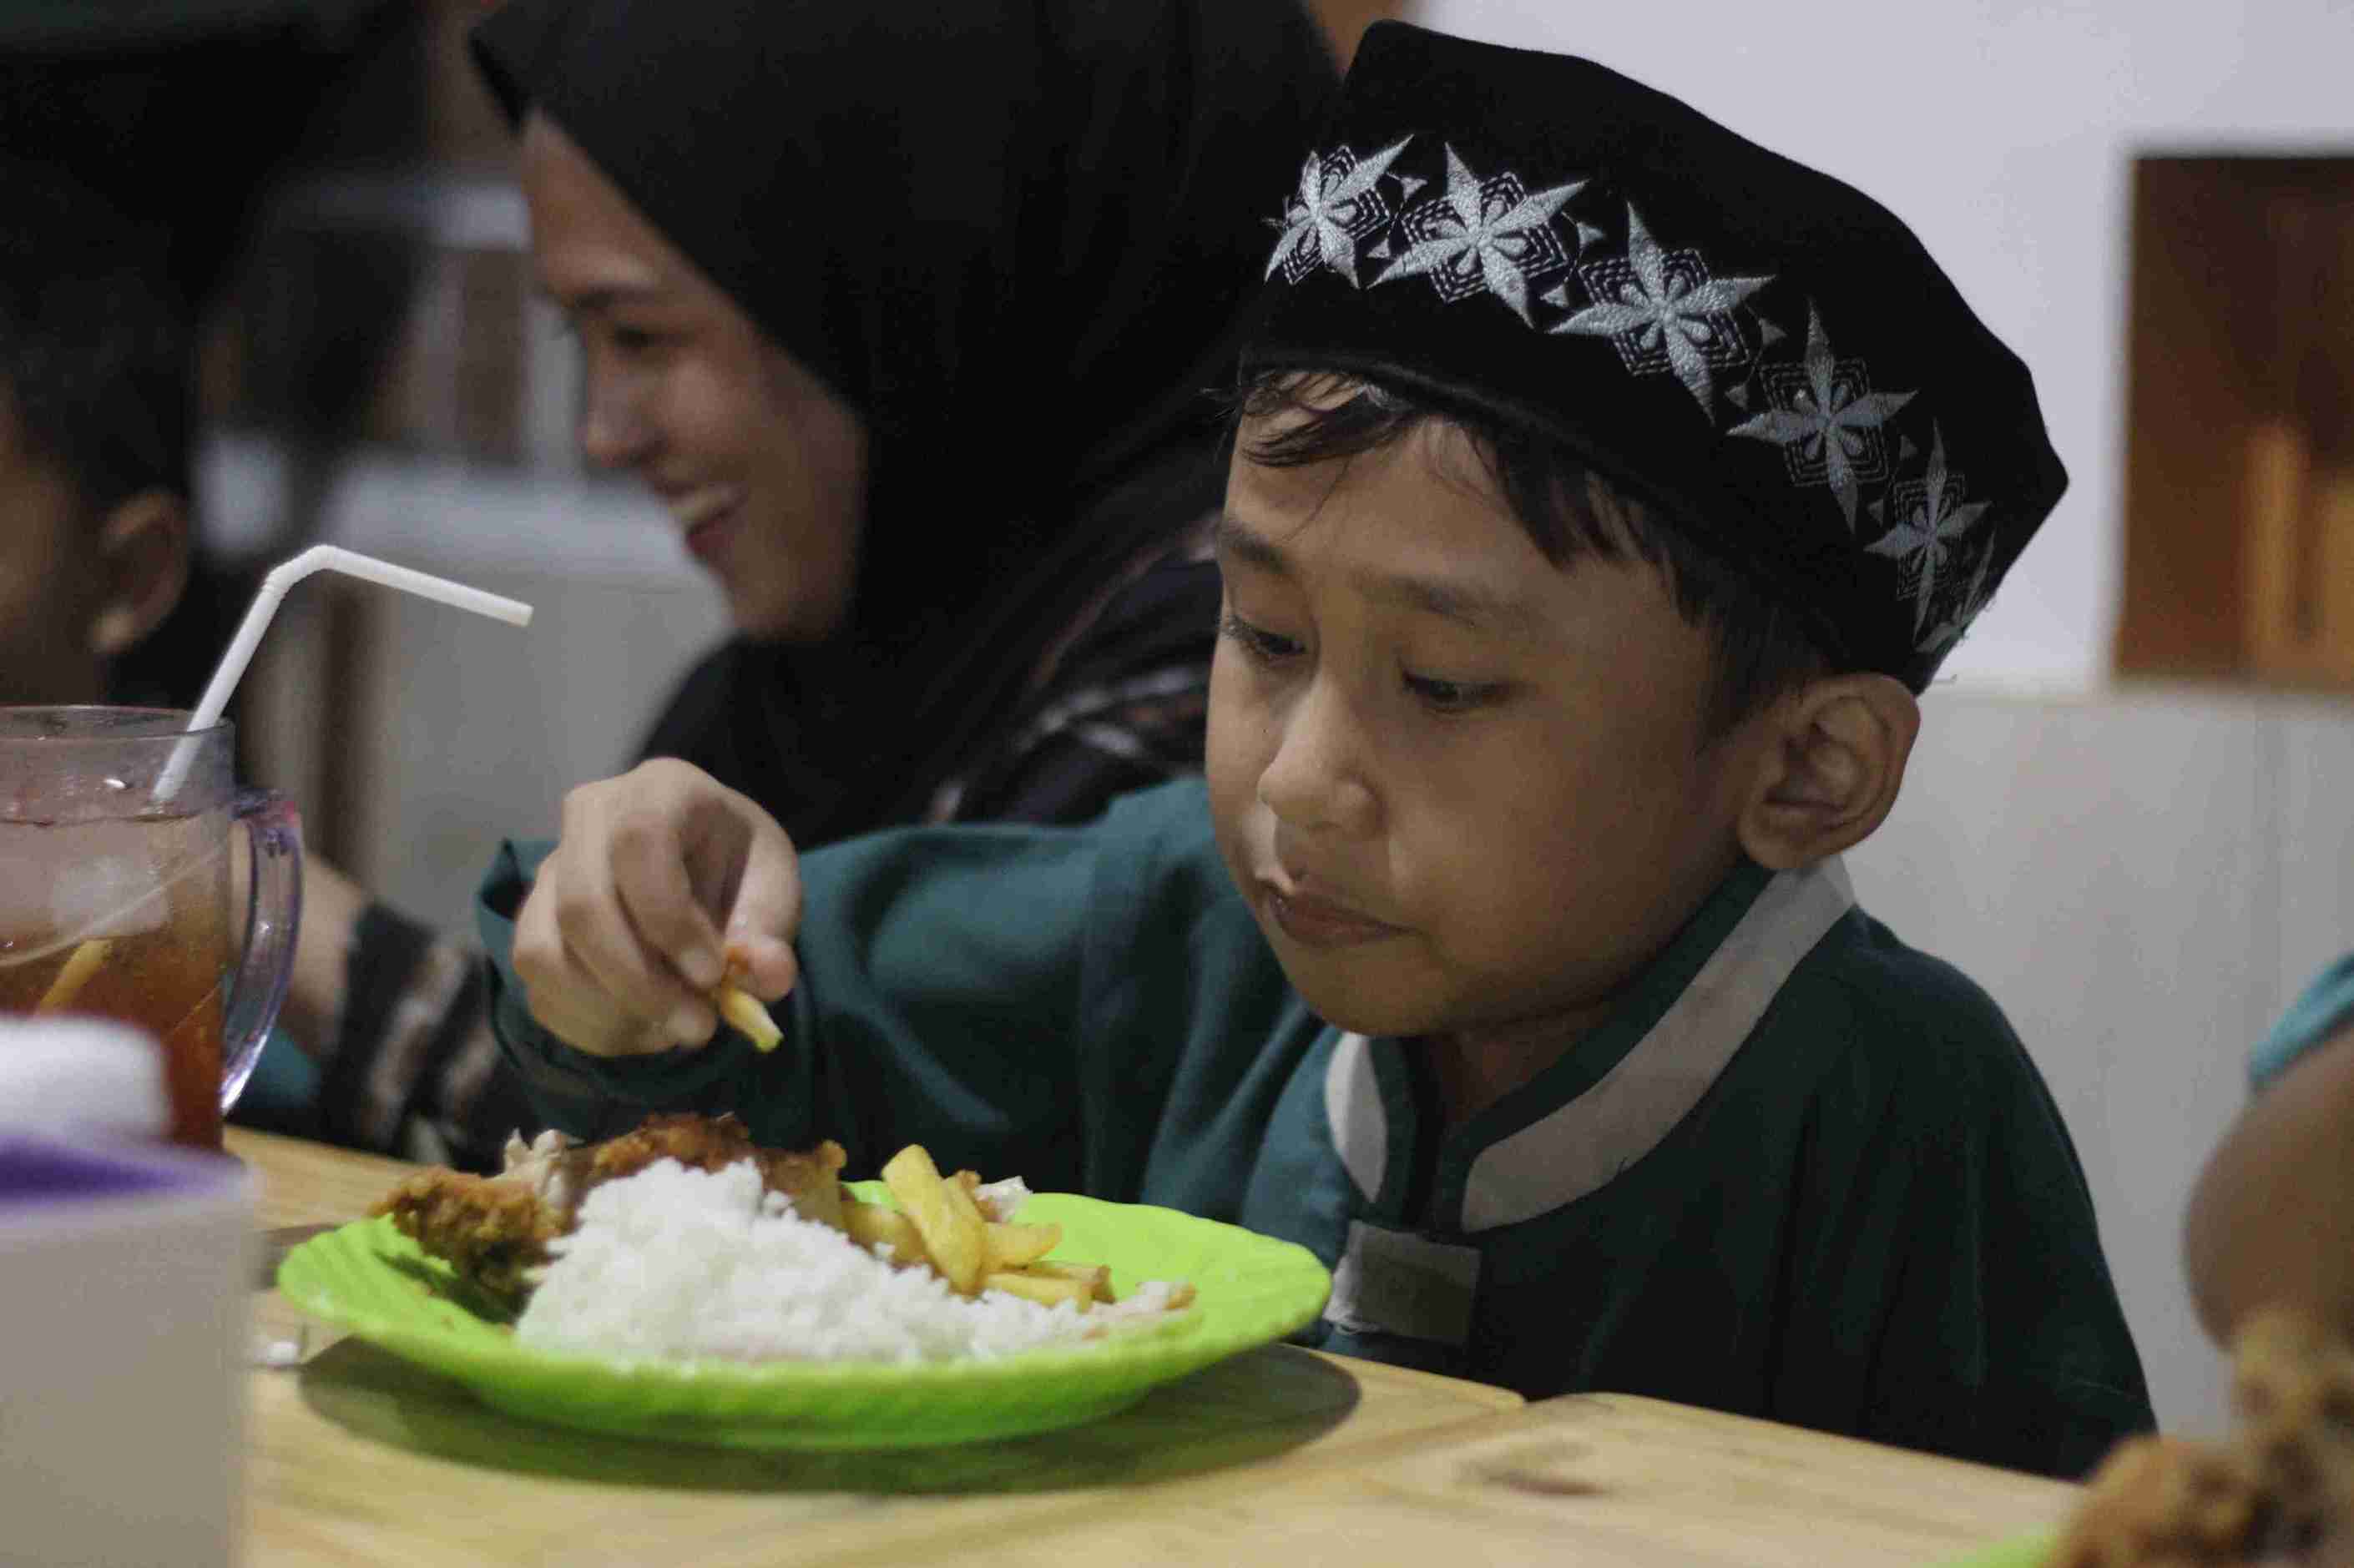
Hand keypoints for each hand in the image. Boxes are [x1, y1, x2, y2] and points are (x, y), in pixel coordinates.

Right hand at [512, 759, 799, 1056]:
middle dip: (640, 983)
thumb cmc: (739, 871)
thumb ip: (770, 933)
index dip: (669, 918)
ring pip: (544, 952)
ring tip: (674, 1029)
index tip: (713, 974)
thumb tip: (767, 977)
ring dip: (612, 1011)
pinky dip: (592, 1026)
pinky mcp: (532, 924)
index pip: (638, 841)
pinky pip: (538, 988)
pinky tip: (645, 1027)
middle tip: (699, 1026)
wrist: (703, 872)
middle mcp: (589, 818)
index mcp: (661, 789)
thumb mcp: (774, 891)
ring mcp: (550, 872)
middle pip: (582, 906)